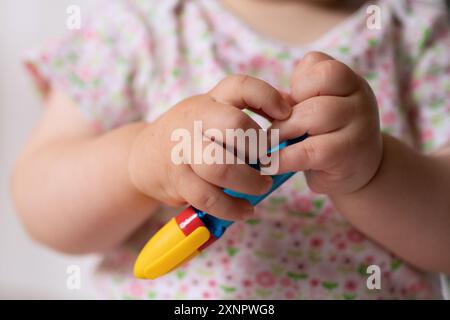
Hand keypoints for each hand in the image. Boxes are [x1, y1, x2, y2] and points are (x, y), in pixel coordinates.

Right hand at [128, 75, 291, 219]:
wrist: (144, 155)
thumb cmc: (192, 134)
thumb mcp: (213, 112)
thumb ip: (247, 109)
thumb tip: (293, 108)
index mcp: (211, 100)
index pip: (240, 86)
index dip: (267, 97)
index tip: (286, 114)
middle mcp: (195, 119)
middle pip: (234, 126)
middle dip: (259, 148)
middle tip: (271, 163)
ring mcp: (183, 150)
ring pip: (220, 165)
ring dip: (248, 181)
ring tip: (262, 188)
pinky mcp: (176, 179)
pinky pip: (207, 196)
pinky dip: (231, 207)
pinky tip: (245, 210)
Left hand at [271, 52, 382, 194]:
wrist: (362, 174)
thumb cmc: (328, 138)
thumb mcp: (315, 112)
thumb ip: (296, 102)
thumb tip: (264, 101)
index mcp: (349, 82)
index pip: (317, 63)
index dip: (297, 81)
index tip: (289, 104)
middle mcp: (359, 97)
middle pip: (318, 84)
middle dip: (287, 107)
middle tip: (273, 128)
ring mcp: (359, 124)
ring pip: (316, 113)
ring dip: (283, 130)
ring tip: (270, 145)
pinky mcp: (347, 154)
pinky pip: (310, 150)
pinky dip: (284, 158)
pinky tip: (271, 164)